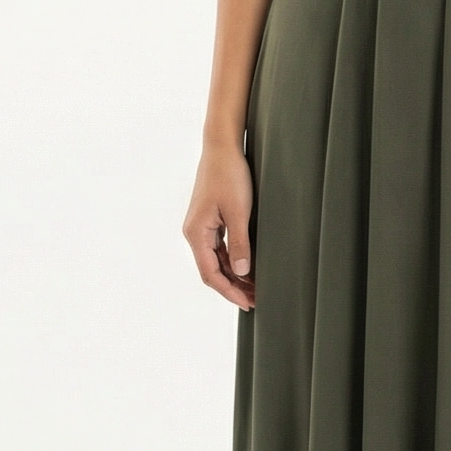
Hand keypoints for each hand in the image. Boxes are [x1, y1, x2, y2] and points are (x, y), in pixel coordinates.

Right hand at [183, 142, 255, 310]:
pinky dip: (232, 260)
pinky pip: (219, 247)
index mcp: (196, 233)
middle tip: (256, 300)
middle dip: (233, 286)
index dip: (229, 291)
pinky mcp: (209, 220)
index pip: (210, 273)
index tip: (247, 302)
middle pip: (212, 270)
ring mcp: (201, 226)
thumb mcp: (238, 211)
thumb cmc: (229, 175)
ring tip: (255, 287)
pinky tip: (247, 266)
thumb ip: (239, 243)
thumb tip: (241, 272)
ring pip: (216, 260)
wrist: (222, 147)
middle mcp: (194, 232)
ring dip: (234, 275)